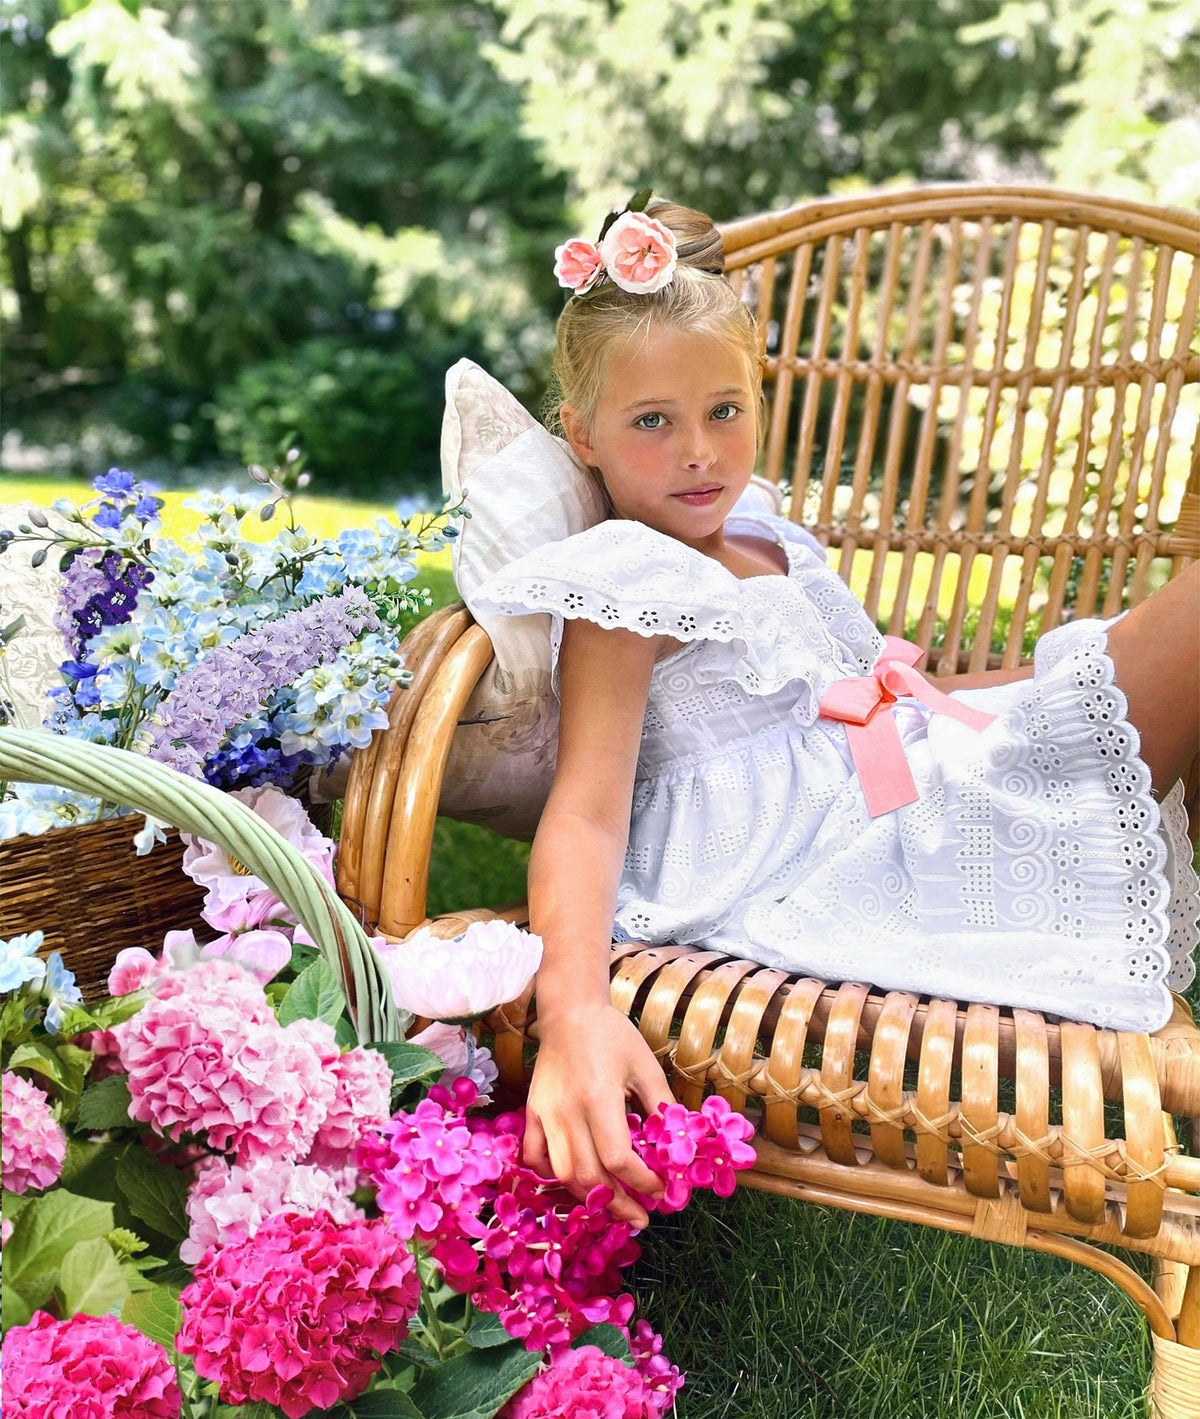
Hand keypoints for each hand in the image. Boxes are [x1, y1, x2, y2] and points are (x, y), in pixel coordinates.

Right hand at [522, 1003, 674, 1228]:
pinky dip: (552, 1176)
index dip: (642, 1182)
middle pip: (589, 1175)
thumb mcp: (645, 1066)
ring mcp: (546, 1114)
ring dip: (587, 1196)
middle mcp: (568, 1111)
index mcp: (599, 1098)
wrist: (570, 1013)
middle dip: (617, 1203)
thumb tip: (680, 1147)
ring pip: (561, 1173)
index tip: (661, 1190)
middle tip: (640, 1217)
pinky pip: (535, 1157)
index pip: (618, 1159)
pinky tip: (574, 1182)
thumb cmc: (612, 1036)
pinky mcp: (532, 1113)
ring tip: (611, 1205)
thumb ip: (662, 1107)